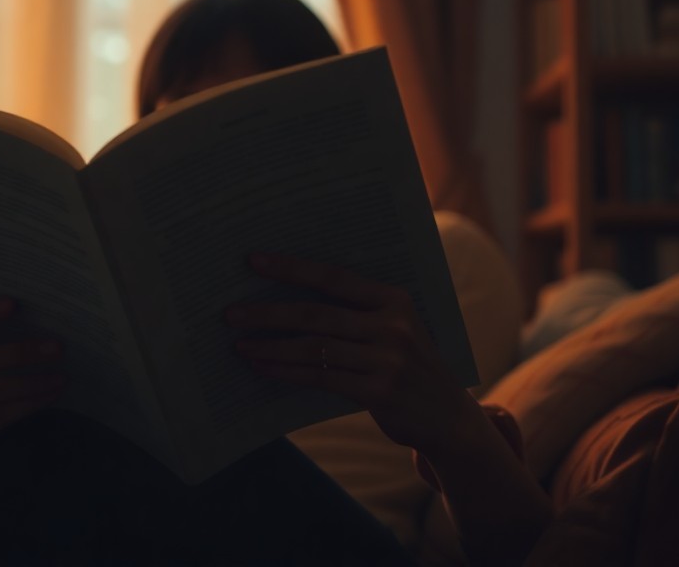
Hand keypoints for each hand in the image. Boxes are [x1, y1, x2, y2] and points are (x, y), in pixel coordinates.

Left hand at [226, 254, 475, 452]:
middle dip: (268, 312)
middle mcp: (393, 325)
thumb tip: (288, 298)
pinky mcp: (378, 391)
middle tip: (230, 313)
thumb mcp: (395, 329)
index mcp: (395, 299)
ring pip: (314, 347)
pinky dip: (286, 371)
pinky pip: (320, 377)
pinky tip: (263, 368)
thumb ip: (356, 312)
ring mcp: (387, 359)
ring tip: (239, 344)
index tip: (254, 261)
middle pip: (316, 313)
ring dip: (271, 346)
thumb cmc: (409, 366)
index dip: (292, 267)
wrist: (448, 417)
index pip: (334, 277)